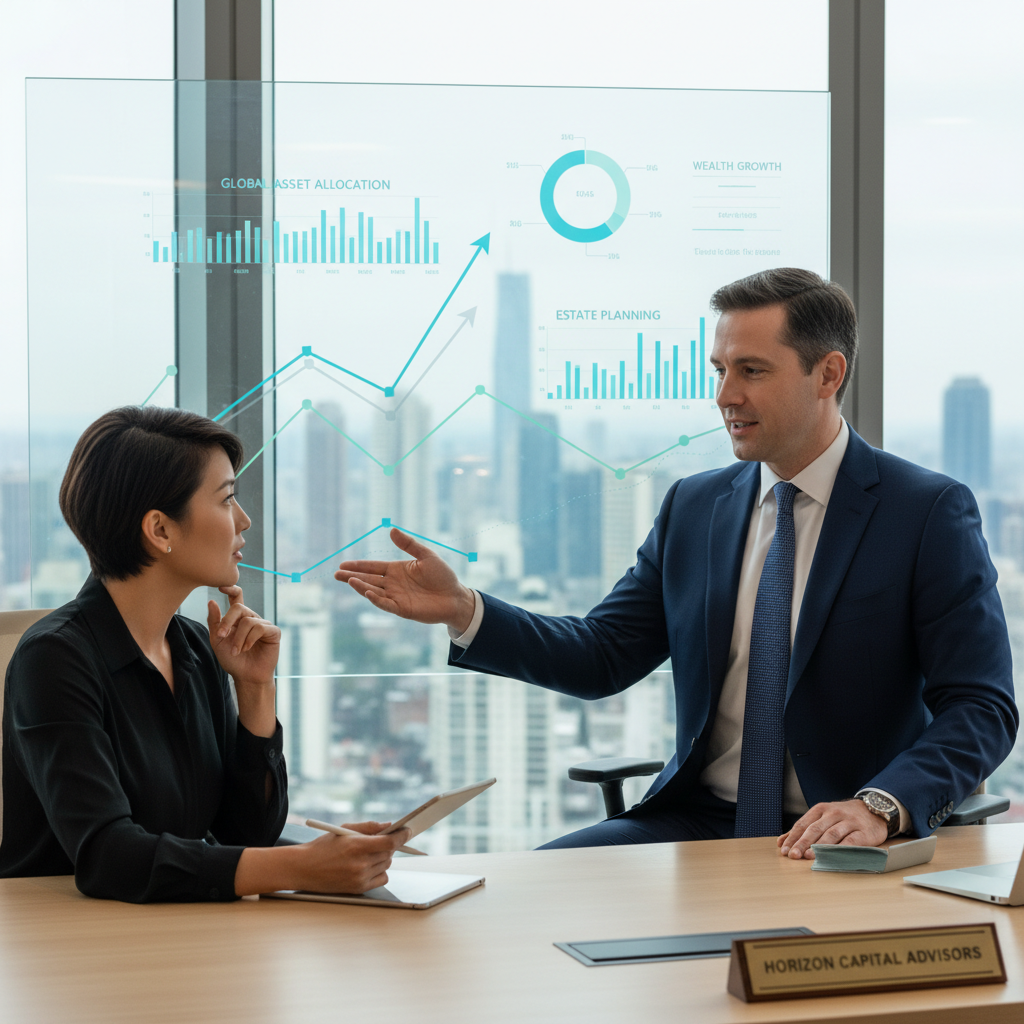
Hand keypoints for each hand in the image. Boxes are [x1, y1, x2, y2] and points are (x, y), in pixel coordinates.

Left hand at [207, 585, 280, 684]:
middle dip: (227, 621)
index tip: (221, 587)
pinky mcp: (273, 632)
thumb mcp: (217, 640)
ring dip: (238, 638)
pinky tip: (247, 648)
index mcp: (238, 618)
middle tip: (221, 636)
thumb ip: (214, 622)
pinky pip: (260, 628)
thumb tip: (211, 601)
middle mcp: (251, 618)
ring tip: (236, 651)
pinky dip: (249, 639)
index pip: (237, 598)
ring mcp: (263, 624)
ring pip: (248, 621)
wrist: (246, 676)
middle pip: (239, 608)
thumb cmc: (232, 659)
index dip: (231, 589)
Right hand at [298, 825, 412, 893]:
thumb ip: (369, 826)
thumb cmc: (323, 846)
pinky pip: (382, 878)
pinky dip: (380, 871)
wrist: (303, 868)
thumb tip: (389, 825)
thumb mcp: (344, 829)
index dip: (402, 835)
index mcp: (356, 846)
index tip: (408, 831)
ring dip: (384, 857)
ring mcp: (360, 878)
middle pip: (389, 853)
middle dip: (389, 845)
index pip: (389, 841)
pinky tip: (369, 866)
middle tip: (381, 840)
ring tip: (369, 853)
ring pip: (387, 865)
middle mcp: (360, 864)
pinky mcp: (358, 888)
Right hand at [334, 528, 475, 632]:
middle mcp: (393, 584)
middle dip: (352, 577)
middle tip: (336, 574)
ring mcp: (396, 597)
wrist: (455, 596)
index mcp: (397, 570)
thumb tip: (391, 530)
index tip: (343, 564)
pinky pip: (386, 604)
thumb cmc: (443, 576)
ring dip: (361, 587)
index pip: (373, 567)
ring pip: (374, 591)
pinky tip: (367, 593)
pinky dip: (376, 599)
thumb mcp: (426, 556)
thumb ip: (409, 544)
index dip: (358, 566)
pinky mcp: (403, 609)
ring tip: (349, 580)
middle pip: (368, 580)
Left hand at [778, 799, 887, 859]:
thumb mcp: (822, 817)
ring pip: (831, 834)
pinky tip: (832, 857)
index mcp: (821, 809)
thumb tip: (781, 842)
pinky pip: (851, 841)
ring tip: (809, 857)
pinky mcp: (863, 832)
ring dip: (819, 847)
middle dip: (802, 843)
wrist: (874, 810)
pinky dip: (840, 849)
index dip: (793, 837)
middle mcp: (833, 813)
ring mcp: (849, 822)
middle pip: (815, 829)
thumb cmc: (843, 817)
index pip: (803, 824)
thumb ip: (803, 829)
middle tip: (793, 855)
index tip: (784, 850)